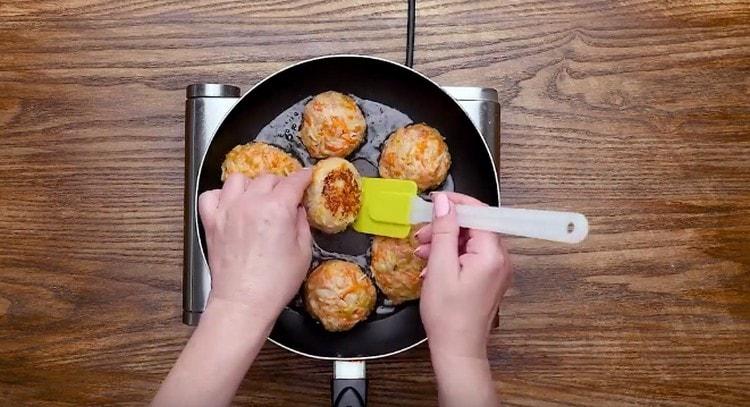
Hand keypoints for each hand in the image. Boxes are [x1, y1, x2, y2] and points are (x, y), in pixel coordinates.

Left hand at [198, 169, 312, 323]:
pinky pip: (211, 195)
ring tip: (258, 198)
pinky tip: (231, 205)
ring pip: (239, 179)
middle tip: (286, 198)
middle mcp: (250, 203)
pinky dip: (221, 196)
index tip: (307, 176)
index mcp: (277, 208)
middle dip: (281, 185)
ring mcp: (227, 210)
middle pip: (268, 178)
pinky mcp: (212, 222)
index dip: (304, 177)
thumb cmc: (275, 283)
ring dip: (252, 185)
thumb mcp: (303, 252)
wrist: (244, 303)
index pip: (294, 181)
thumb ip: (302, 223)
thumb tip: (298, 209)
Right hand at [416, 192, 511, 358]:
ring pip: (470, 241)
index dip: (457, 203)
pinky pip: (471, 255)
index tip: (434, 202)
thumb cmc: (448, 315)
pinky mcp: (489, 279)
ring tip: (422, 252)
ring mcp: (496, 270)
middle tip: (421, 235)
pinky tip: (432, 265)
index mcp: (492, 254)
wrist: (457, 350)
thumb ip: (443, 231)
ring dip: (445, 241)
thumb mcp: (440, 268)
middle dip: (446, 226)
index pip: (480, 212)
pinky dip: (451, 255)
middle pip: (475, 226)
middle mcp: (500, 259)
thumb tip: (444, 202)